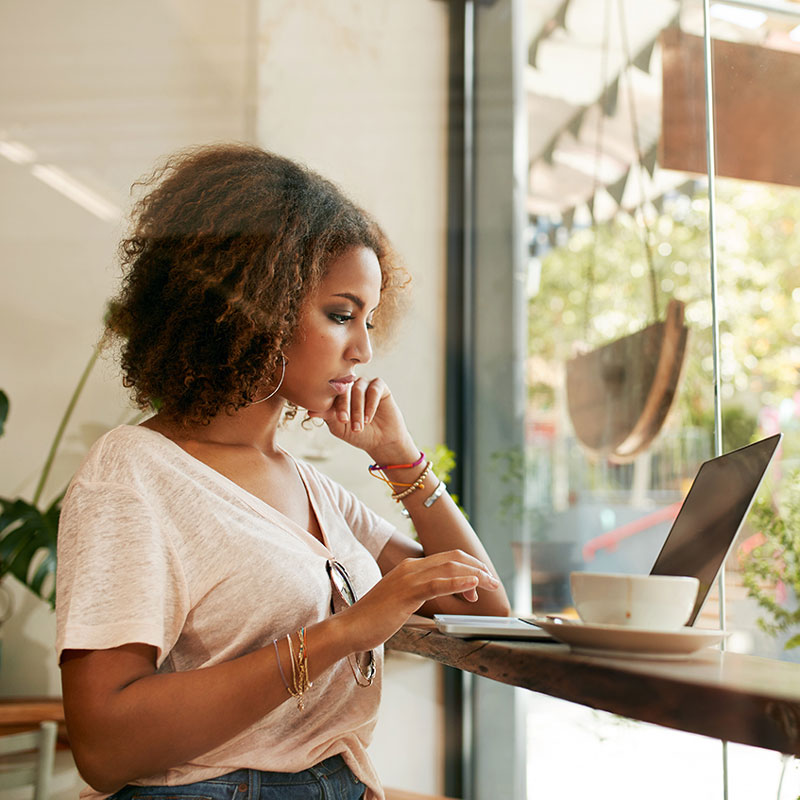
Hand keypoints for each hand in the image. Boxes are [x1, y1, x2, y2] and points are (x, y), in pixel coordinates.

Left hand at [307, 377, 415, 460]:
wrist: (381, 441)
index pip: (330, 392)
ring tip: (359, 425)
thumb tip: (309, 410)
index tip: (337, 420)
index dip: (331, 405)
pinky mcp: (379, 386)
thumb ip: (327, 416)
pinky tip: (368, 418)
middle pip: (344, 388)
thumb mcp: (339, 427)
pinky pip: (374, 389)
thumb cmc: (358, 434)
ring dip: (358, 409)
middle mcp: (350, 386)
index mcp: (337, 393)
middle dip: (344, 406)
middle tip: (345, 421)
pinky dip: (371, 404)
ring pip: (358, 389)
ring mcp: (364, 384)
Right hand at [335, 550, 501, 652]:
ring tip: (491, 584)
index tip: (482, 581)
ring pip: (450, 568)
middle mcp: (411, 567)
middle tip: (493, 582)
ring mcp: (409, 578)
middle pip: (454, 558)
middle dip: (478, 567)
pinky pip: (437, 584)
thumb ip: (420, 595)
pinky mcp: (407, 593)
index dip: (469, 566)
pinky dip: (459, 582)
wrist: (350, 627)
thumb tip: (440, 598)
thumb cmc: (374, 619)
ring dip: (475, 575)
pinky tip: (473, 585)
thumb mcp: (402, 602)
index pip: (447, 558)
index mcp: (410, 567)